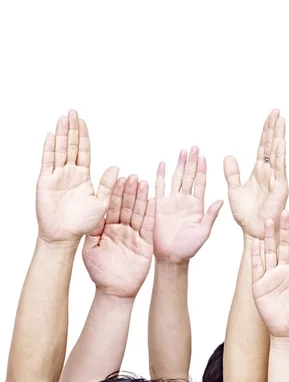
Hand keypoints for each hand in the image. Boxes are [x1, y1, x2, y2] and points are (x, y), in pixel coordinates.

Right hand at [37, 110, 118, 242]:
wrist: (64, 235)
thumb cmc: (83, 222)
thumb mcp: (102, 203)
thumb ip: (108, 185)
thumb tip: (116, 166)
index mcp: (84, 176)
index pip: (84, 151)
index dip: (83, 136)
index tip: (83, 121)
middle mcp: (70, 172)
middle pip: (71, 145)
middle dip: (72, 129)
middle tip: (72, 111)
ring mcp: (57, 175)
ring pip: (60, 149)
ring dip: (62, 133)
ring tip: (63, 118)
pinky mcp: (46, 181)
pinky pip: (48, 161)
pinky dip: (50, 148)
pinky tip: (52, 135)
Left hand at [82, 175, 155, 298]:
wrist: (113, 291)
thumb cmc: (99, 272)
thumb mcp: (91, 248)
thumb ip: (93, 231)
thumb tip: (92, 212)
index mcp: (108, 228)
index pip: (112, 207)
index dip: (115, 193)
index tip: (117, 178)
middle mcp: (123, 229)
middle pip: (127, 206)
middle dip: (130, 191)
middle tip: (132, 175)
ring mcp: (135, 235)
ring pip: (139, 213)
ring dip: (141, 198)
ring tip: (143, 182)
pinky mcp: (145, 243)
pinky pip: (148, 226)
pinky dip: (151, 214)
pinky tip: (153, 201)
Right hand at [154, 147, 223, 262]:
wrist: (171, 257)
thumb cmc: (189, 247)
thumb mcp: (204, 231)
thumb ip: (211, 215)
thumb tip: (221, 200)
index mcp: (197, 205)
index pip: (200, 183)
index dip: (202, 170)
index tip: (203, 156)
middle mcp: (184, 200)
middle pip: (188, 176)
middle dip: (191, 162)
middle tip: (193, 147)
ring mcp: (171, 202)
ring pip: (175, 179)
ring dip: (178, 165)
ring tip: (182, 151)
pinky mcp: (159, 206)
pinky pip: (159, 187)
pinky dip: (160, 176)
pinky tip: (162, 164)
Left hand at [224, 110, 287, 237]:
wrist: (252, 231)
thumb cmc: (246, 214)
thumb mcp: (234, 189)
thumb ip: (232, 173)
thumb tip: (228, 156)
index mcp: (259, 171)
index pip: (263, 146)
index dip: (265, 131)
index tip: (269, 116)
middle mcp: (269, 172)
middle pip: (272, 145)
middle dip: (274, 128)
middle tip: (276, 111)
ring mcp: (276, 179)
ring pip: (278, 154)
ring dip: (279, 137)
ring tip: (281, 121)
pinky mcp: (280, 189)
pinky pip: (280, 169)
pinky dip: (281, 156)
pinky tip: (281, 143)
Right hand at [252, 211, 288, 336]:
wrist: (287, 332)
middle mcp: (285, 270)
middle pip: (284, 245)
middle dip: (285, 229)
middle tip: (285, 211)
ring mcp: (271, 276)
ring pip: (270, 252)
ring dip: (268, 237)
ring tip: (268, 221)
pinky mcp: (259, 284)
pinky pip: (257, 266)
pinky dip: (256, 254)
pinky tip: (256, 242)